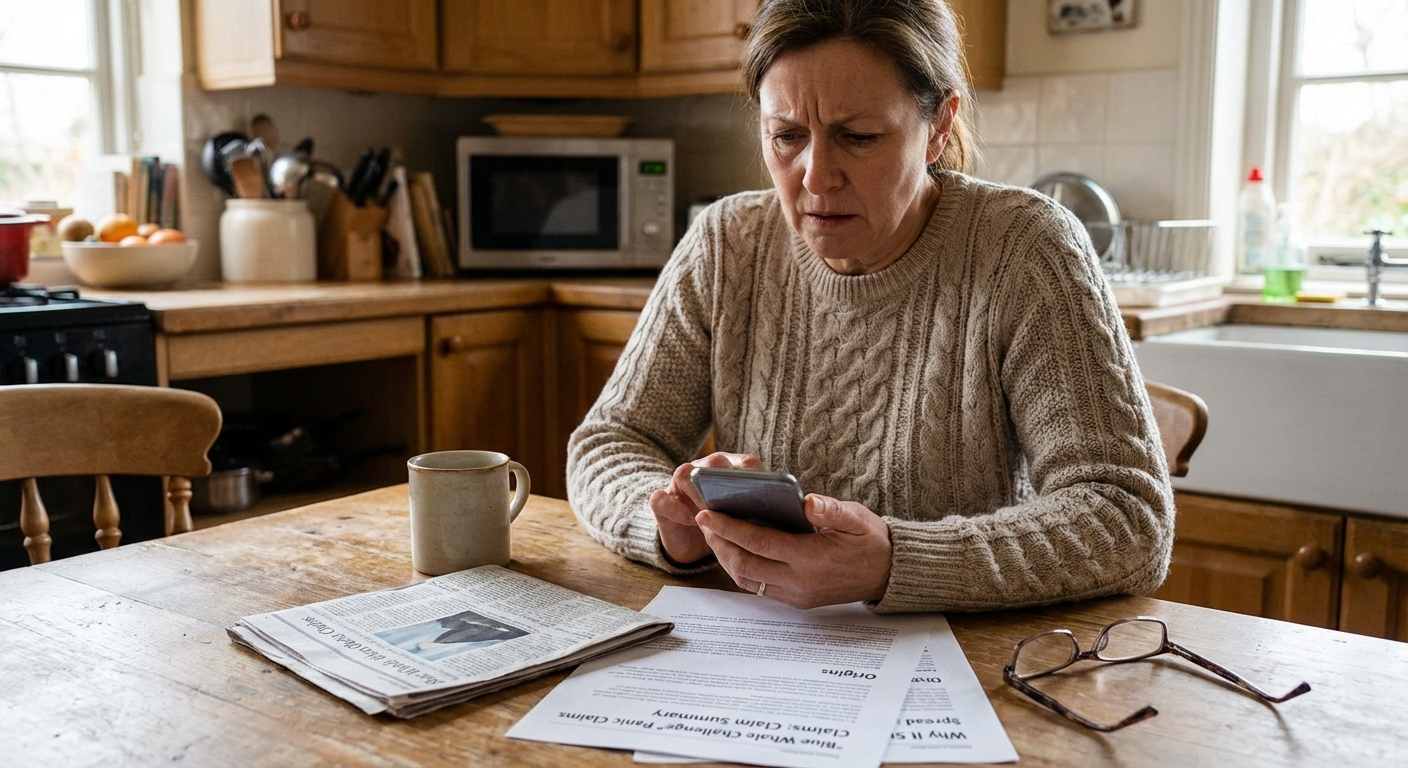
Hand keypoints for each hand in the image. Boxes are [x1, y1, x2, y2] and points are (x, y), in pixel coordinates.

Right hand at [650, 452, 763, 564]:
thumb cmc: (728, 531)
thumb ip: (761, 515)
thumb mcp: (748, 525)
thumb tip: (780, 516)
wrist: (693, 542)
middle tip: (737, 501)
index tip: (767, 494)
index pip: (747, 464)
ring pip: (685, 474)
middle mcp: (705, 470)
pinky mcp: (661, 502)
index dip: (756, 478)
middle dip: (725, 481)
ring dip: (698, 492)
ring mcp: (680, 484)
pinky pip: (661, 499)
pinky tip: (692, 520)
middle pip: (714, 464)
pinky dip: (676, 508)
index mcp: (733, 470)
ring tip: (711, 512)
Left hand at [697, 493, 891, 607]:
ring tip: (714, 535)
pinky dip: (742, 570)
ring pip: (748, 580)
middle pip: (745, 564)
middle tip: (703, 521)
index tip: (707, 514)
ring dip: (727, 559)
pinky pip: (760, 588)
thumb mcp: (856, 518)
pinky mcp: (798, 601)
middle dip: (720, 543)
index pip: (759, 543)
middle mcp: (800, 581)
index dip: (729, 528)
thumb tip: (806, 502)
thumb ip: (830, 510)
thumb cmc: (870, 541)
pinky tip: (735, 551)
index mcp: (811, 558)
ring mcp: (797, 595)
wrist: (888, 574)